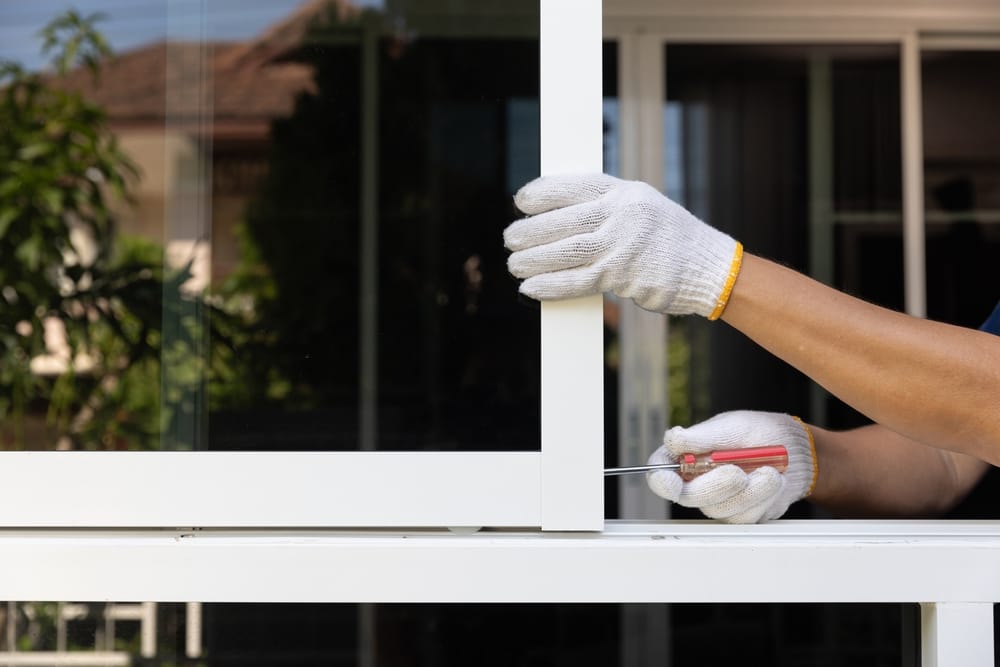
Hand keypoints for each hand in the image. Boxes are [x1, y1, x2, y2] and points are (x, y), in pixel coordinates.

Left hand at [504, 173, 741, 317]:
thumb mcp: (642, 207)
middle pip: (561, 221)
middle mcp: (621, 215)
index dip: (542, 193)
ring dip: (533, 260)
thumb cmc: (670, 239)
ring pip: (564, 252)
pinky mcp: (621, 275)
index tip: (521, 200)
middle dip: (530, 231)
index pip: (573, 186)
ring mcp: (621, 245)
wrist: (708, 268)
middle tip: (510, 238)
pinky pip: (576, 281)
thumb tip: (559, 216)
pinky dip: (549, 285)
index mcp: (624, 192)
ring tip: (514, 264)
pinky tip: (530, 288)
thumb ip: (606, 208)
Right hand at [646, 411, 817, 522]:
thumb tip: (672, 439)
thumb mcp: (732, 427)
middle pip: (687, 496)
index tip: (668, 480)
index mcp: (685, 457)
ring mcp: (718, 501)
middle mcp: (697, 482)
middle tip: (736, 471)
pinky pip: (744, 516)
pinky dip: (762, 498)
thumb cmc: (759, 432)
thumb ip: (701, 437)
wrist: (795, 451)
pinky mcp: (741, 515)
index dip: (660, 479)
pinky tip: (772, 481)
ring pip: (719, 509)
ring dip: (748, 490)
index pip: (660, 473)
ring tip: (770, 471)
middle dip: (714, 485)